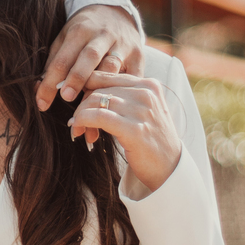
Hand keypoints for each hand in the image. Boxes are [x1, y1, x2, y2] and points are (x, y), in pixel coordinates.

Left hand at [37, 5, 141, 110]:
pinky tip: (113, 106)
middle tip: (66, 98)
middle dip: (77, 78)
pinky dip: (123, 92)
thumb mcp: (65, 38)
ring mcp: (123, 44)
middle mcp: (102, 35)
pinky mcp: (139, 55)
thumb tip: (39, 89)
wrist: (114, 12)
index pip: (62, 59)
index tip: (41, 103)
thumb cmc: (82, 32)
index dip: (51, 82)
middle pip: (89, 57)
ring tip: (90, 108)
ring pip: (112, 67)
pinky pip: (132, 76)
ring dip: (100, 88)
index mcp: (79, 30)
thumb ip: (53, 62)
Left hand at [69, 72, 181, 192]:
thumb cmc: (149, 140)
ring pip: (95, 101)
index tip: (75, 102)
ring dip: (80, 115)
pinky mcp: (134, 129)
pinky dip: (82, 121)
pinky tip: (78, 130)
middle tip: (76, 122)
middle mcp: (147, 93)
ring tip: (77, 129)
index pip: (106, 75)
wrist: (169, 169)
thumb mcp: (140, 111)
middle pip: (99, 89)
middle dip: (82, 105)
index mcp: (149, 84)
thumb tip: (82, 88)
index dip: (85, 88)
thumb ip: (121, 96)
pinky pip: (97, 116)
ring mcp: (142, 110)